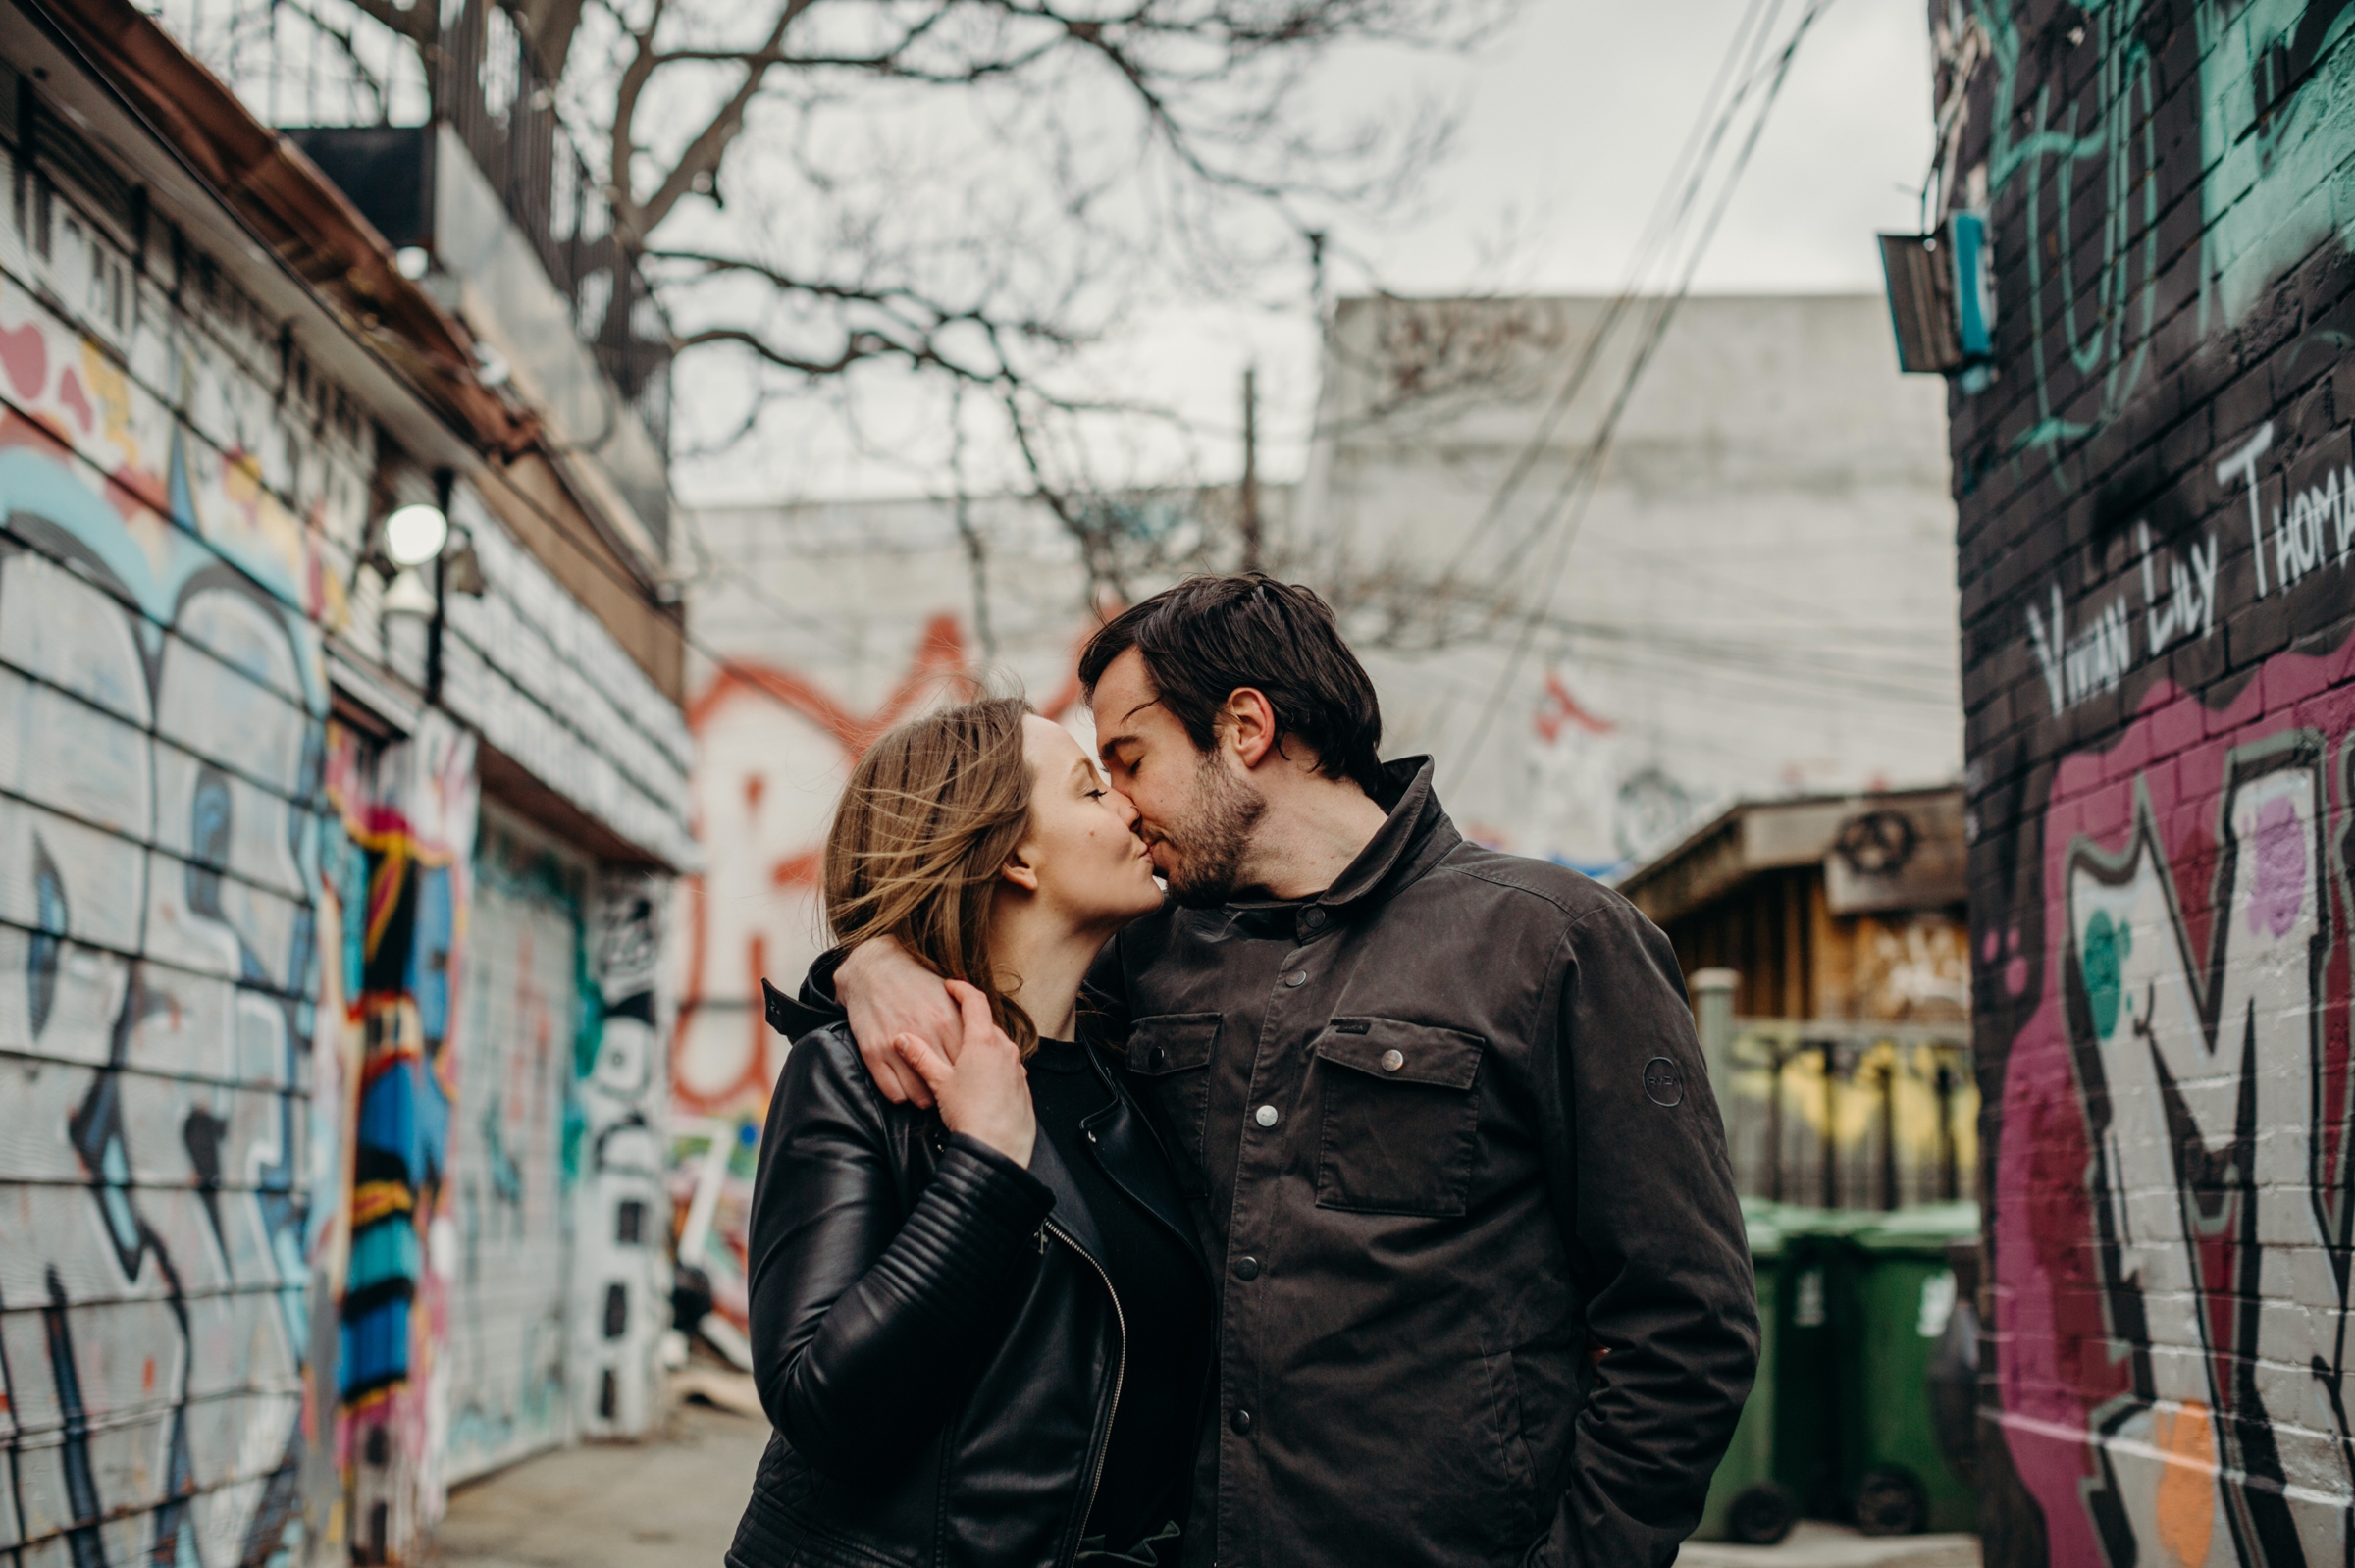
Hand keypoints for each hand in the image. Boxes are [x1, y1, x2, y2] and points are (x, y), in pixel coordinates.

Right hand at [840, 936, 962, 1106]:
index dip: (971, 1071)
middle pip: (948, 1083)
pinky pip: (895, 1093)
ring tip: (926, 1088)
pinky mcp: (873, 1054)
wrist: (872, 967)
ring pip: (921, 1095)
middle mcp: (926, 1036)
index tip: (967, 1073)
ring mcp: (897, 1046)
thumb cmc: (913, 981)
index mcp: (949, 1021)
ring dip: (926, 1096)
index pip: (969, 1062)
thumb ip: (965, 1023)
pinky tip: (906, 1085)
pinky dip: (904, 1094)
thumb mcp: (946, 1000)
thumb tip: (986, 1045)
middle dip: (951, 1087)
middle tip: (949, 1085)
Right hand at [889, 980, 1036, 1166]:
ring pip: (997, 1045)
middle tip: (951, 1023)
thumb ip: (921, 1057)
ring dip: (981, 1044)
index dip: (962, 989)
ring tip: (961, 1055)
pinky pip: (1006, 1065)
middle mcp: (1005, 1048)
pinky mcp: (1021, 1085)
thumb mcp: (939, 1082)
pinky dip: (991, 1064)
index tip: (951, 985)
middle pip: (987, 1024)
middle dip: (970, 1021)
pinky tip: (977, 1080)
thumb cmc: (968, 1113)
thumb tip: (902, 1039)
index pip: (975, 1001)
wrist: (998, 1147)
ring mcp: (1016, 1066)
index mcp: (984, 1040)